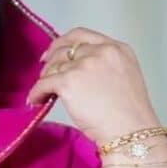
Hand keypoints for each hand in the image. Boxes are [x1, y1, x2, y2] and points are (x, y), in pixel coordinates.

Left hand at [27, 27, 161, 145]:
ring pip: (53, 66)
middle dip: (51, 60)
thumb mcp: (124, 77)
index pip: (82, 35)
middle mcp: (100, 52)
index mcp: (117, 49)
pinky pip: (44, 84)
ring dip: (44, 79)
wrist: (130, 132)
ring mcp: (84, 66)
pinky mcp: (69, 82)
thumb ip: (103, 66)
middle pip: (64, 49)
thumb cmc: (129, 115)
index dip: (63, 42)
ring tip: (43, 92)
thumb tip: (76, 69)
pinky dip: (37, 93)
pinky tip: (36, 100)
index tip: (54, 51)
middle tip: (45, 72)